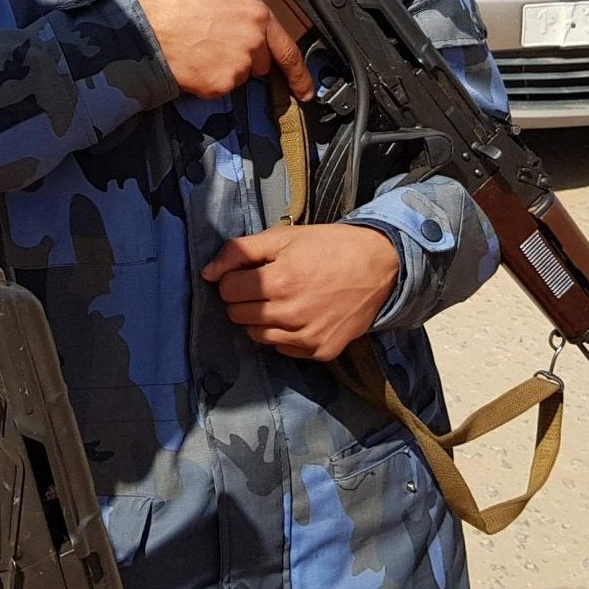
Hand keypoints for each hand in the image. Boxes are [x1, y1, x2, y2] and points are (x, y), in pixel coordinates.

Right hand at [134, 0, 312, 101]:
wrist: (146, 26)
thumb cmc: (174, 0)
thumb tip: (249, 1)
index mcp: (257, 13)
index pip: (288, 48)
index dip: (299, 73)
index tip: (306, 89)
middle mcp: (253, 42)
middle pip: (260, 62)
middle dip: (246, 56)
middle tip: (216, 43)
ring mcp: (238, 66)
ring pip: (239, 74)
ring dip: (226, 66)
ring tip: (199, 47)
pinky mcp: (220, 85)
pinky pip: (220, 86)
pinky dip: (209, 78)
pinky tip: (193, 61)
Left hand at [203, 223, 398, 360]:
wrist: (380, 266)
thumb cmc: (329, 246)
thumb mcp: (283, 236)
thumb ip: (240, 251)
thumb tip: (207, 273)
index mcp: (277, 281)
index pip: (226, 290)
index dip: (234, 278)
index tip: (250, 271)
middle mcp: (289, 315)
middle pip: (237, 315)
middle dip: (243, 299)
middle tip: (266, 285)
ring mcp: (306, 337)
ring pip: (257, 336)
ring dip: (260, 319)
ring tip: (281, 300)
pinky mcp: (321, 352)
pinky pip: (283, 349)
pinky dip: (284, 335)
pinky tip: (300, 315)